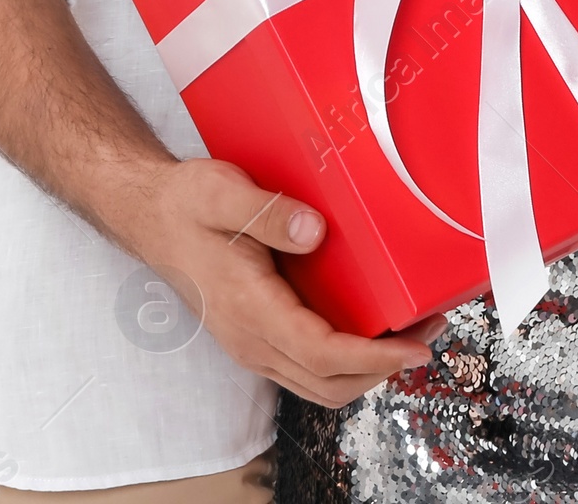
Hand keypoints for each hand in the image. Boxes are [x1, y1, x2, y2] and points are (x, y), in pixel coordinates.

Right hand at [129, 155, 443, 406]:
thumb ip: (269, 212)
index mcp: (249, 309)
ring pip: (320, 384)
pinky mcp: (255, 336)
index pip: (323, 354)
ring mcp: (252, 343)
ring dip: (368, 370)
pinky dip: (345, 361)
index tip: (416, 346)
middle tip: (428, 334)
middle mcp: (252, 339)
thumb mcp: (223, 192)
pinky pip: (307, 367)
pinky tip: (366, 328)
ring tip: (408, 334)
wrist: (149, 214)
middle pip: (330, 384)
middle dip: (384, 368)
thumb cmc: (185, 203)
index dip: (375, 357)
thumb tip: (316, 230)